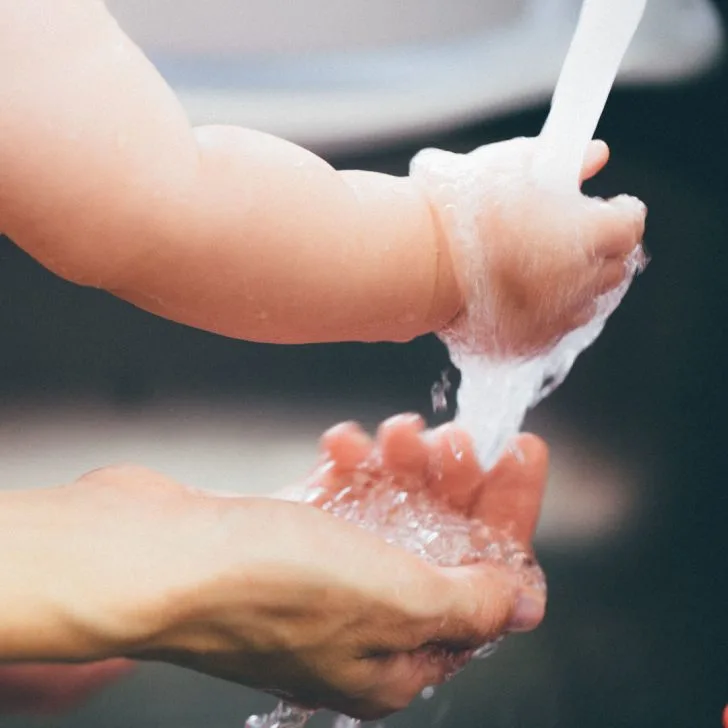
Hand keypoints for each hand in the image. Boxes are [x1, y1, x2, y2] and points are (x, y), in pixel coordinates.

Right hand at [3, 422, 545, 720]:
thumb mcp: (393, 598)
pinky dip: (351, 468)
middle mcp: (364, 625)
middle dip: (453, 482)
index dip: (509, 516)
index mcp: (398, 658)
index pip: (486, 585)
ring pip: (390, 511)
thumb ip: (469, 605)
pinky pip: (342, 498)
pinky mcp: (289, 538)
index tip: (522, 452)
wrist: (145, 555)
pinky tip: (342, 444)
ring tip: (395, 434)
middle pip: (440, 541)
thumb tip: (523, 605)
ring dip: (400, 467)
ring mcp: (324, 580)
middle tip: (455, 434)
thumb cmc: (260, 584)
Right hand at [413, 138, 645, 354]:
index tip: (603, 205)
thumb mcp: (515, 164)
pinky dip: (547, 310)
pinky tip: (519, 290)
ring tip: (542, 264)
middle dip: (602, 248)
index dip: (619, 210)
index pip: (631, 223)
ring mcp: (556, 318)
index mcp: (590, 233)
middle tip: (568, 231)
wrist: (419, 260)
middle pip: (615, 266)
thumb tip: (596, 156)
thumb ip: (566, 161)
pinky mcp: (528, 343)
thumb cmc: (464, 207)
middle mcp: (582, 281)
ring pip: (586, 301)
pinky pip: (552, 327)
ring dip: (577, 282)